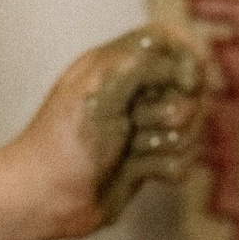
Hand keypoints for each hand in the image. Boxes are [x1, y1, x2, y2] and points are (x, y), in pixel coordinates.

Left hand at [19, 27, 207, 239]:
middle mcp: (133, 90)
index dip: (188, 58)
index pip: (170, 40)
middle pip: (190, 88)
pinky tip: (134, 171)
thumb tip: (188, 71)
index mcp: (116, 63)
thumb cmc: (65, 141)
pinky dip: (161, 167)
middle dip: (169, 112)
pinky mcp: (149, 159)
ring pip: (191, 127)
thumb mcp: (101, 89)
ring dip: (161, 143)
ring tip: (128, 151)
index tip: (188, 83)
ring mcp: (143, 127)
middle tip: (135, 124)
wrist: (47, 198)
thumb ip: (145, 65)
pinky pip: (184, 160)